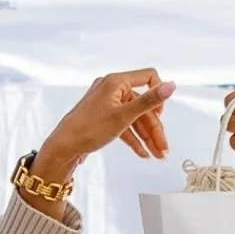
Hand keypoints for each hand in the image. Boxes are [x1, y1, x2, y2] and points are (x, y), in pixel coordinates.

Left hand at [39, 70, 175, 175]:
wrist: (62, 148)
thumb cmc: (88, 129)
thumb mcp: (123, 116)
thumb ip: (149, 101)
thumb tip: (172, 85)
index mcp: (116, 81)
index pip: (148, 77)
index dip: (158, 95)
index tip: (160, 115)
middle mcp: (112, 89)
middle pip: (142, 105)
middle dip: (155, 128)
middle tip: (164, 150)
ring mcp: (106, 104)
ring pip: (134, 118)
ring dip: (147, 137)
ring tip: (157, 156)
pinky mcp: (102, 119)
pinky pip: (123, 126)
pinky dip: (133, 139)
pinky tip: (143, 153)